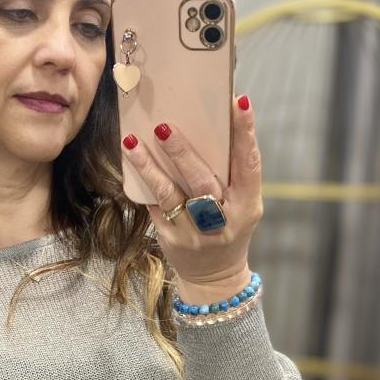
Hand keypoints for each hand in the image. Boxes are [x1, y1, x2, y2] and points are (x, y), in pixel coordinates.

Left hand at [120, 93, 262, 288]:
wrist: (214, 277)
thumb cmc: (229, 228)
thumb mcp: (242, 205)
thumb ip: (231, 175)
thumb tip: (208, 127)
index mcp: (247, 206)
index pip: (249, 165)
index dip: (245, 133)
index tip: (237, 102)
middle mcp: (222, 220)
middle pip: (201, 181)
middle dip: (183, 152)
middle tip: (165, 127)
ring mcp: (194, 232)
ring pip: (169, 194)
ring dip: (149, 167)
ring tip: (132, 142)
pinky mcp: (170, 239)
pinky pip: (154, 207)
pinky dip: (143, 184)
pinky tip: (130, 163)